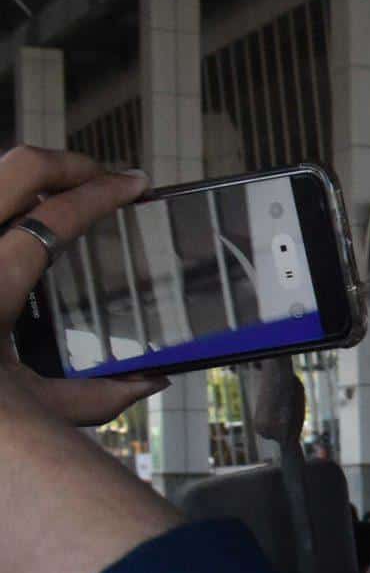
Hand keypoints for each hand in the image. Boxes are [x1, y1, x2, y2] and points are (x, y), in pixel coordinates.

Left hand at [0, 149, 162, 424]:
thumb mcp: (37, 409)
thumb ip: (96, 397)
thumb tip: (151, 381)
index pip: (57, 216)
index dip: (104, 193)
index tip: (135, 184)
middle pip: (19, 168)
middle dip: (69, 163)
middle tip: (102, 174)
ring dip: (28, 178)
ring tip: (61, 193)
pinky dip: (3, 205)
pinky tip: (18, 221)